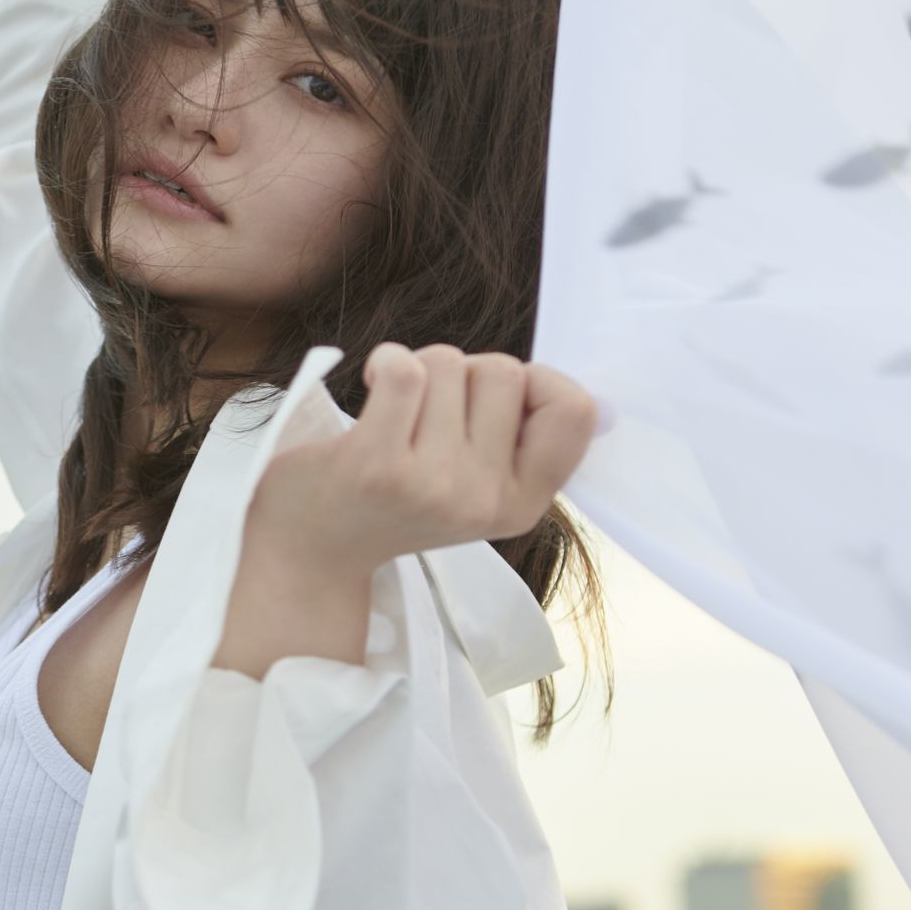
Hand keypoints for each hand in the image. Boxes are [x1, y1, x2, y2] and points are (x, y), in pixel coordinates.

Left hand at [250, 345, 600, 576]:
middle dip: (465, 373)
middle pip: (506, 370)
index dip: (539, 380)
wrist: (313, 547)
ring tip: (396, 414)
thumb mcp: (479, 486)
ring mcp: (432, 485)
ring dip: (420, 370)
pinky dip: (385, 362)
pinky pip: (405, 368)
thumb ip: (528, 441)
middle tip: (430, 414)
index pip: (575, 412)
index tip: (493, 398)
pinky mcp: (377, 464)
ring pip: (450, 362)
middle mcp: (483, 501)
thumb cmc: (398, 496)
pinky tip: (371, 390)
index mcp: (522, 505)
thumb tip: (597, 402)